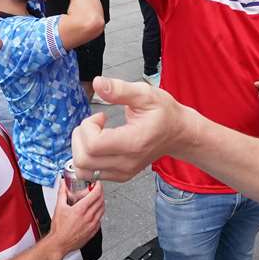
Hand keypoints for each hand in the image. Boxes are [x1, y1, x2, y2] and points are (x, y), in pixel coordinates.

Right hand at [45, 177, 104, 259]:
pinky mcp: (93, 231)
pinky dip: (99, 213)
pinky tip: (95, 212)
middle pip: (101, 200)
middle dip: (100, 193)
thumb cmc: (59, 229)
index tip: (97, 184)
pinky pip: (100, 219)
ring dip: (101, 202)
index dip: (98, 186)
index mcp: (81, 210)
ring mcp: (92, 225)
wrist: (59, 243)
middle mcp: (88, 217)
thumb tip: (62, 185)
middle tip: (97, 190)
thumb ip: (62, 194)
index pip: (95, 194)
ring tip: (97, 200)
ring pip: (102, 210)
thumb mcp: (59, 208)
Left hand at [71, 77, 188, 180]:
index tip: (100, 116)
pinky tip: (99, 144)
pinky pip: (90, 174)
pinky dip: (87, 159)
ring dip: (80, 149)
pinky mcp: (120, 176)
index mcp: (133, 142)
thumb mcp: (145, 94)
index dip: (88, 127)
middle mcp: (127, 162)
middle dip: (80, 137)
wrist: (178, 133)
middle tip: (94, 124)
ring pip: (83, 170)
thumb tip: (97, 83)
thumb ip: (119, 89)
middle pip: (83, 159)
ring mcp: (123, 172)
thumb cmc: (164, 113)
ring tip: (94, 134)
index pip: (93, 145)